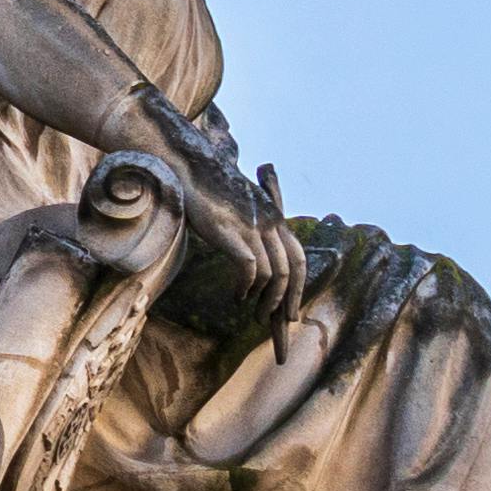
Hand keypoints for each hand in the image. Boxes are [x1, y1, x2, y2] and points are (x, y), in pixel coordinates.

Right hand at [142, 107, 304, 322]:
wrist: (191, 171)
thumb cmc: (213, 193)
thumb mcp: (245, 210)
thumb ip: (258, 230)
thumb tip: (260, 259)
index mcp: (276, 219)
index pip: (299, 259)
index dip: (298, 288)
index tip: (291, 311)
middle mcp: (271, 223)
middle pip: (290, 271)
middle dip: (284, 301)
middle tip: (273, 320)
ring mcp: (252, 227)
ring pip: (272, 274)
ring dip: (264, 299)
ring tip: (251, 310)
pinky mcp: (231, 232)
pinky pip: (249, 269)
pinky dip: (245, 288)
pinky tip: (236, 296)